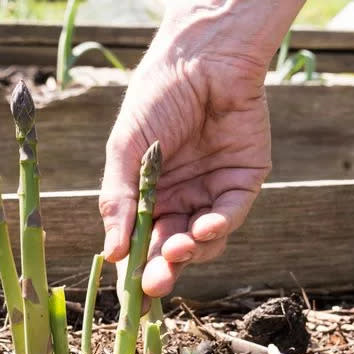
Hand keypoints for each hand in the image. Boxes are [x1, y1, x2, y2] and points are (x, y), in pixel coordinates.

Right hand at [100, 0, 302, 296]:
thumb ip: (119, 200)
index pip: (141, 241)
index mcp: (146, 194)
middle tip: (154, 285)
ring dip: (191, 250)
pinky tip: (204, 227)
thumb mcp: (125, 149)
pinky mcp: (242, 181)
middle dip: (164, 269)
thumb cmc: (156, 98)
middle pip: (172, 248)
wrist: (201, 59)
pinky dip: (218, 227)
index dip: (136, 268)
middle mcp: (179, 198)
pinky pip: (231, 215)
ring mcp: (211, 191)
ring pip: (203, 241)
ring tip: (178, 247)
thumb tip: (111, 253)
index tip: (130, 294)